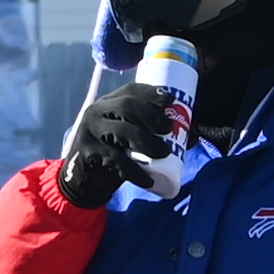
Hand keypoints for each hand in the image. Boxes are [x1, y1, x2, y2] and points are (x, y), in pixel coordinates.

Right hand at [57, 84, 180, 208]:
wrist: (81, 183)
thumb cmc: (112, 157)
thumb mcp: (129, 141)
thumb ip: (151, 136)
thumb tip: (191, 136)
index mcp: (108, 104)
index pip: (131, 91)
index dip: (152, 92)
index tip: (170, 100)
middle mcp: (96, 113)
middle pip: (127, 106)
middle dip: (152, 115)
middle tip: (168, 129)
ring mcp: (89, 132)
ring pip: (122, 131)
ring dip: (147, 141)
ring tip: (164, 153)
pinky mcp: (87, 153)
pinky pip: (115, 160)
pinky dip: (135, 171)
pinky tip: (147, 179)